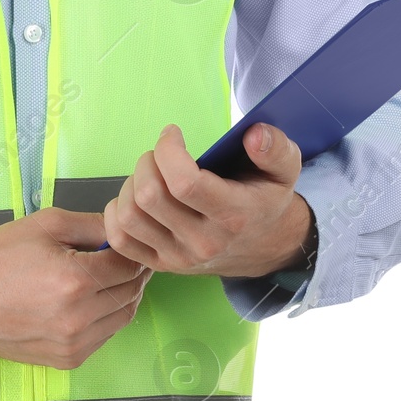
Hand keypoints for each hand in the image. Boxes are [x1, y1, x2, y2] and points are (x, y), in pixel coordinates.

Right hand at [0, 207, 152, 367]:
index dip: (133, 247)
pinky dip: (108, 317)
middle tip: (123, 253)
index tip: (128, 237)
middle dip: (133, 270)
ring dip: (124, 294)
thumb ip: (92, 224)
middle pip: (131, 292)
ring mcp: (74, 345)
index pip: (128, 263)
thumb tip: (123, 228)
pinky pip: (104, 337)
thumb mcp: (46, 224)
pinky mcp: (67, 361)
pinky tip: (92, 299)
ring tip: (109, 274)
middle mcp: (80, 319)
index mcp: (76, 281)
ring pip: (123, 318)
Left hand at [100, 122, 315, 279]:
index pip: (184, 182)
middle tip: (161, 154)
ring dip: (131, 184)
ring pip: (130, 217)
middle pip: (150, 196)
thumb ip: (275, 148)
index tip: (173, 134)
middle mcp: (204, 242)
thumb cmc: (266, 199)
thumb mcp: (284, 171)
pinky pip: (120, 240)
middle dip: (148, 161)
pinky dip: (116, 213)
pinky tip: (136, 197)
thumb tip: (254, 135)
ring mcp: (179, 258)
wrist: (265, 247)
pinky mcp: (161, 265)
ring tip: (150, 175)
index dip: (168, 150)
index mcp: (233, 215)